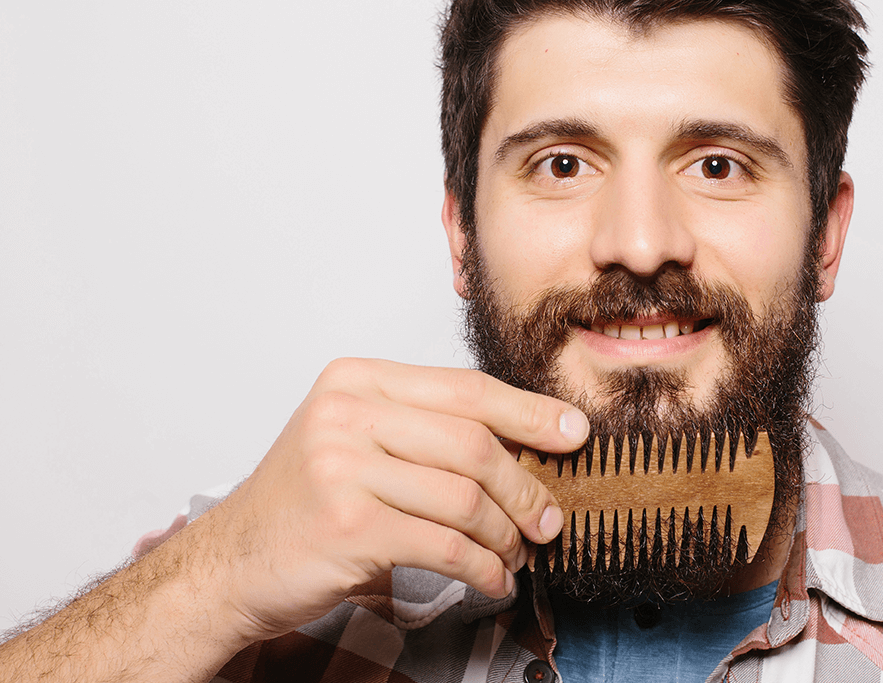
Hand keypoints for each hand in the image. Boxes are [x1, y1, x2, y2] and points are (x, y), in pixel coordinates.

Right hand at [181, 358, 587, 640]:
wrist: (230, 564)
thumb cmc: (306, 505)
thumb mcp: (358, 444)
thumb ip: (428, 432)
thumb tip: (529, 446)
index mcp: (357, 381)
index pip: (466, 388)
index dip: (530, 412)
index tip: (574, 433)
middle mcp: (346, 413)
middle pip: (474, 443)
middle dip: (525, 486)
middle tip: (549, 518)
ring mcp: (343, 467)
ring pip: (466, 497)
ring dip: (506, 535)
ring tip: (517, 555)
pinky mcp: (350, 525)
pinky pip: (446, 545)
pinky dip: (483, 568)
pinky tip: (493, 579)